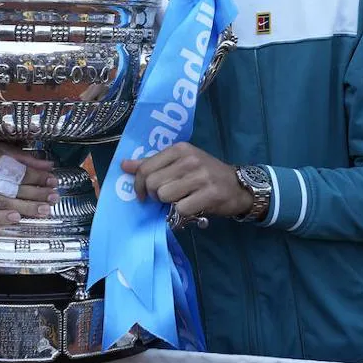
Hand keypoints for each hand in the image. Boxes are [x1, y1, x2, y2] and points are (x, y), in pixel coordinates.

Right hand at [0, 135, 57, 224]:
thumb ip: (17, 154)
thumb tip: (45, 164)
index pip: (13, 171)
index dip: (35, 176)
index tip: (52, 179)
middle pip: (9, 189)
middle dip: (34, 194)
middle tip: (54, 198)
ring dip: (24, 208)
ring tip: (43, 210)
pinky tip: (15, 219)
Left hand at [121, 142, 250, 220]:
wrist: (237, 185)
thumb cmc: (204, 174)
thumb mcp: (179, 163)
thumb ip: (152, 164)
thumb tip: (124, 165)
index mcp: (180, 149)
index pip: (145, 168)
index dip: (139, 185)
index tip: (143, 195)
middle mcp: (190, 159)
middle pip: (153, 184)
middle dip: (155, 196)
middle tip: (166, 198)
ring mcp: (201, 176)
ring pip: (165, 196)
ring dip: (169, 204)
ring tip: (180, 201)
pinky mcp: (210, 194)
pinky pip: (181, 209)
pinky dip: (182, 213)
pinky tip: (191, 207)